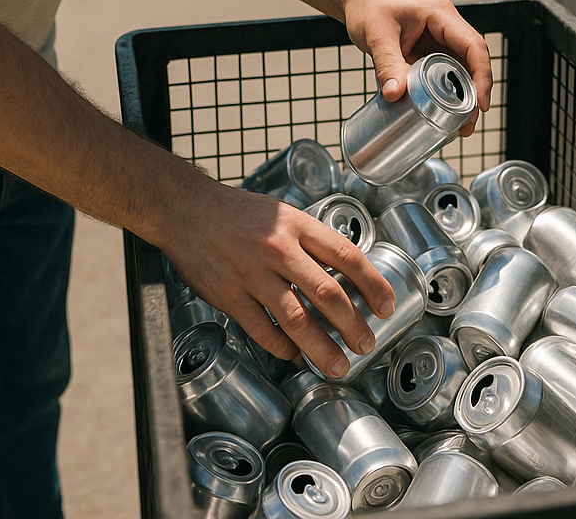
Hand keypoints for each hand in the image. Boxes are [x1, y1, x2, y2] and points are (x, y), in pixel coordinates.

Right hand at [161, 171, 394, 378]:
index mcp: (298, 226)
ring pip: (298, 320)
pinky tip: (295, 355)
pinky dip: (283, 348)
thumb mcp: (283, 214)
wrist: (188, 209)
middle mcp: (279, 248)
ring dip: (323, 349)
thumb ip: (311, 241)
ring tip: (338, 366)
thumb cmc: (240, 213)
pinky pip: (263, 330)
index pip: (347, 256)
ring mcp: (253, 274)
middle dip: (354, 325)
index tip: (387, 306)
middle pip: (328, 293)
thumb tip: (345, 274)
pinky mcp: (229, 295)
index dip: (373, 284)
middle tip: (367, 345)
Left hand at [342, 0, 492, 136]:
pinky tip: (441, 114)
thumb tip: (395, 94)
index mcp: (441, 15)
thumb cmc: (368, 4)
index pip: (473, 46)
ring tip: (458, 127)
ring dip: (461, 98)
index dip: (482, 76)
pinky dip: (444, 94)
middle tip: (467, 125)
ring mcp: (438, 41)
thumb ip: (386, 63)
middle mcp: (445, 28)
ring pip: (459, 71)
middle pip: (471, 63)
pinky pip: (442, 75)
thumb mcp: (376, 34)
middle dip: (474, 95)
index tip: (481, 103)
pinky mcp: (427, 53)